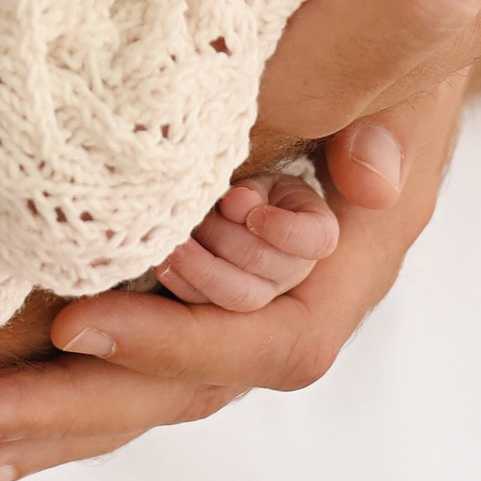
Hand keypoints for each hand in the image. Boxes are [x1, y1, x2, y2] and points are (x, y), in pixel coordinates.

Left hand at [0, 80, 465, 480]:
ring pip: (150, 387)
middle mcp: (300, 289)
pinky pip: (127, 355)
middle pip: (192, 385)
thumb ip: (384, 79)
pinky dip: (54, 386)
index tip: (75, 324)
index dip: (180, 337)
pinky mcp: (191, 277)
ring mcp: (242, 290)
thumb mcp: (402, 14)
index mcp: (360, 244)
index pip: (278, 333)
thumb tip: (373, 178)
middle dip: (74, 408)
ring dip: (48, 421)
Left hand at [151, 171, 338, 310]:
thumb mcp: (263, 175)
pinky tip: (164, 261)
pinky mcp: (228, 304)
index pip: (315, 239)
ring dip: (200, 267)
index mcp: (315, 232)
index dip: (282, 228)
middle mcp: (295, 269)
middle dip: (225, 237)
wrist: (236, 206)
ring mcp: (264, 292)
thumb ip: (257, 188)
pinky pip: (206, 305)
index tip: (249, 208)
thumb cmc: (255, 186)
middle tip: (196, 215)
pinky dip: (182, 282)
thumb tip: (236, 201)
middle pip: (264, 262)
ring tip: (173, 243)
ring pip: (236, 295)